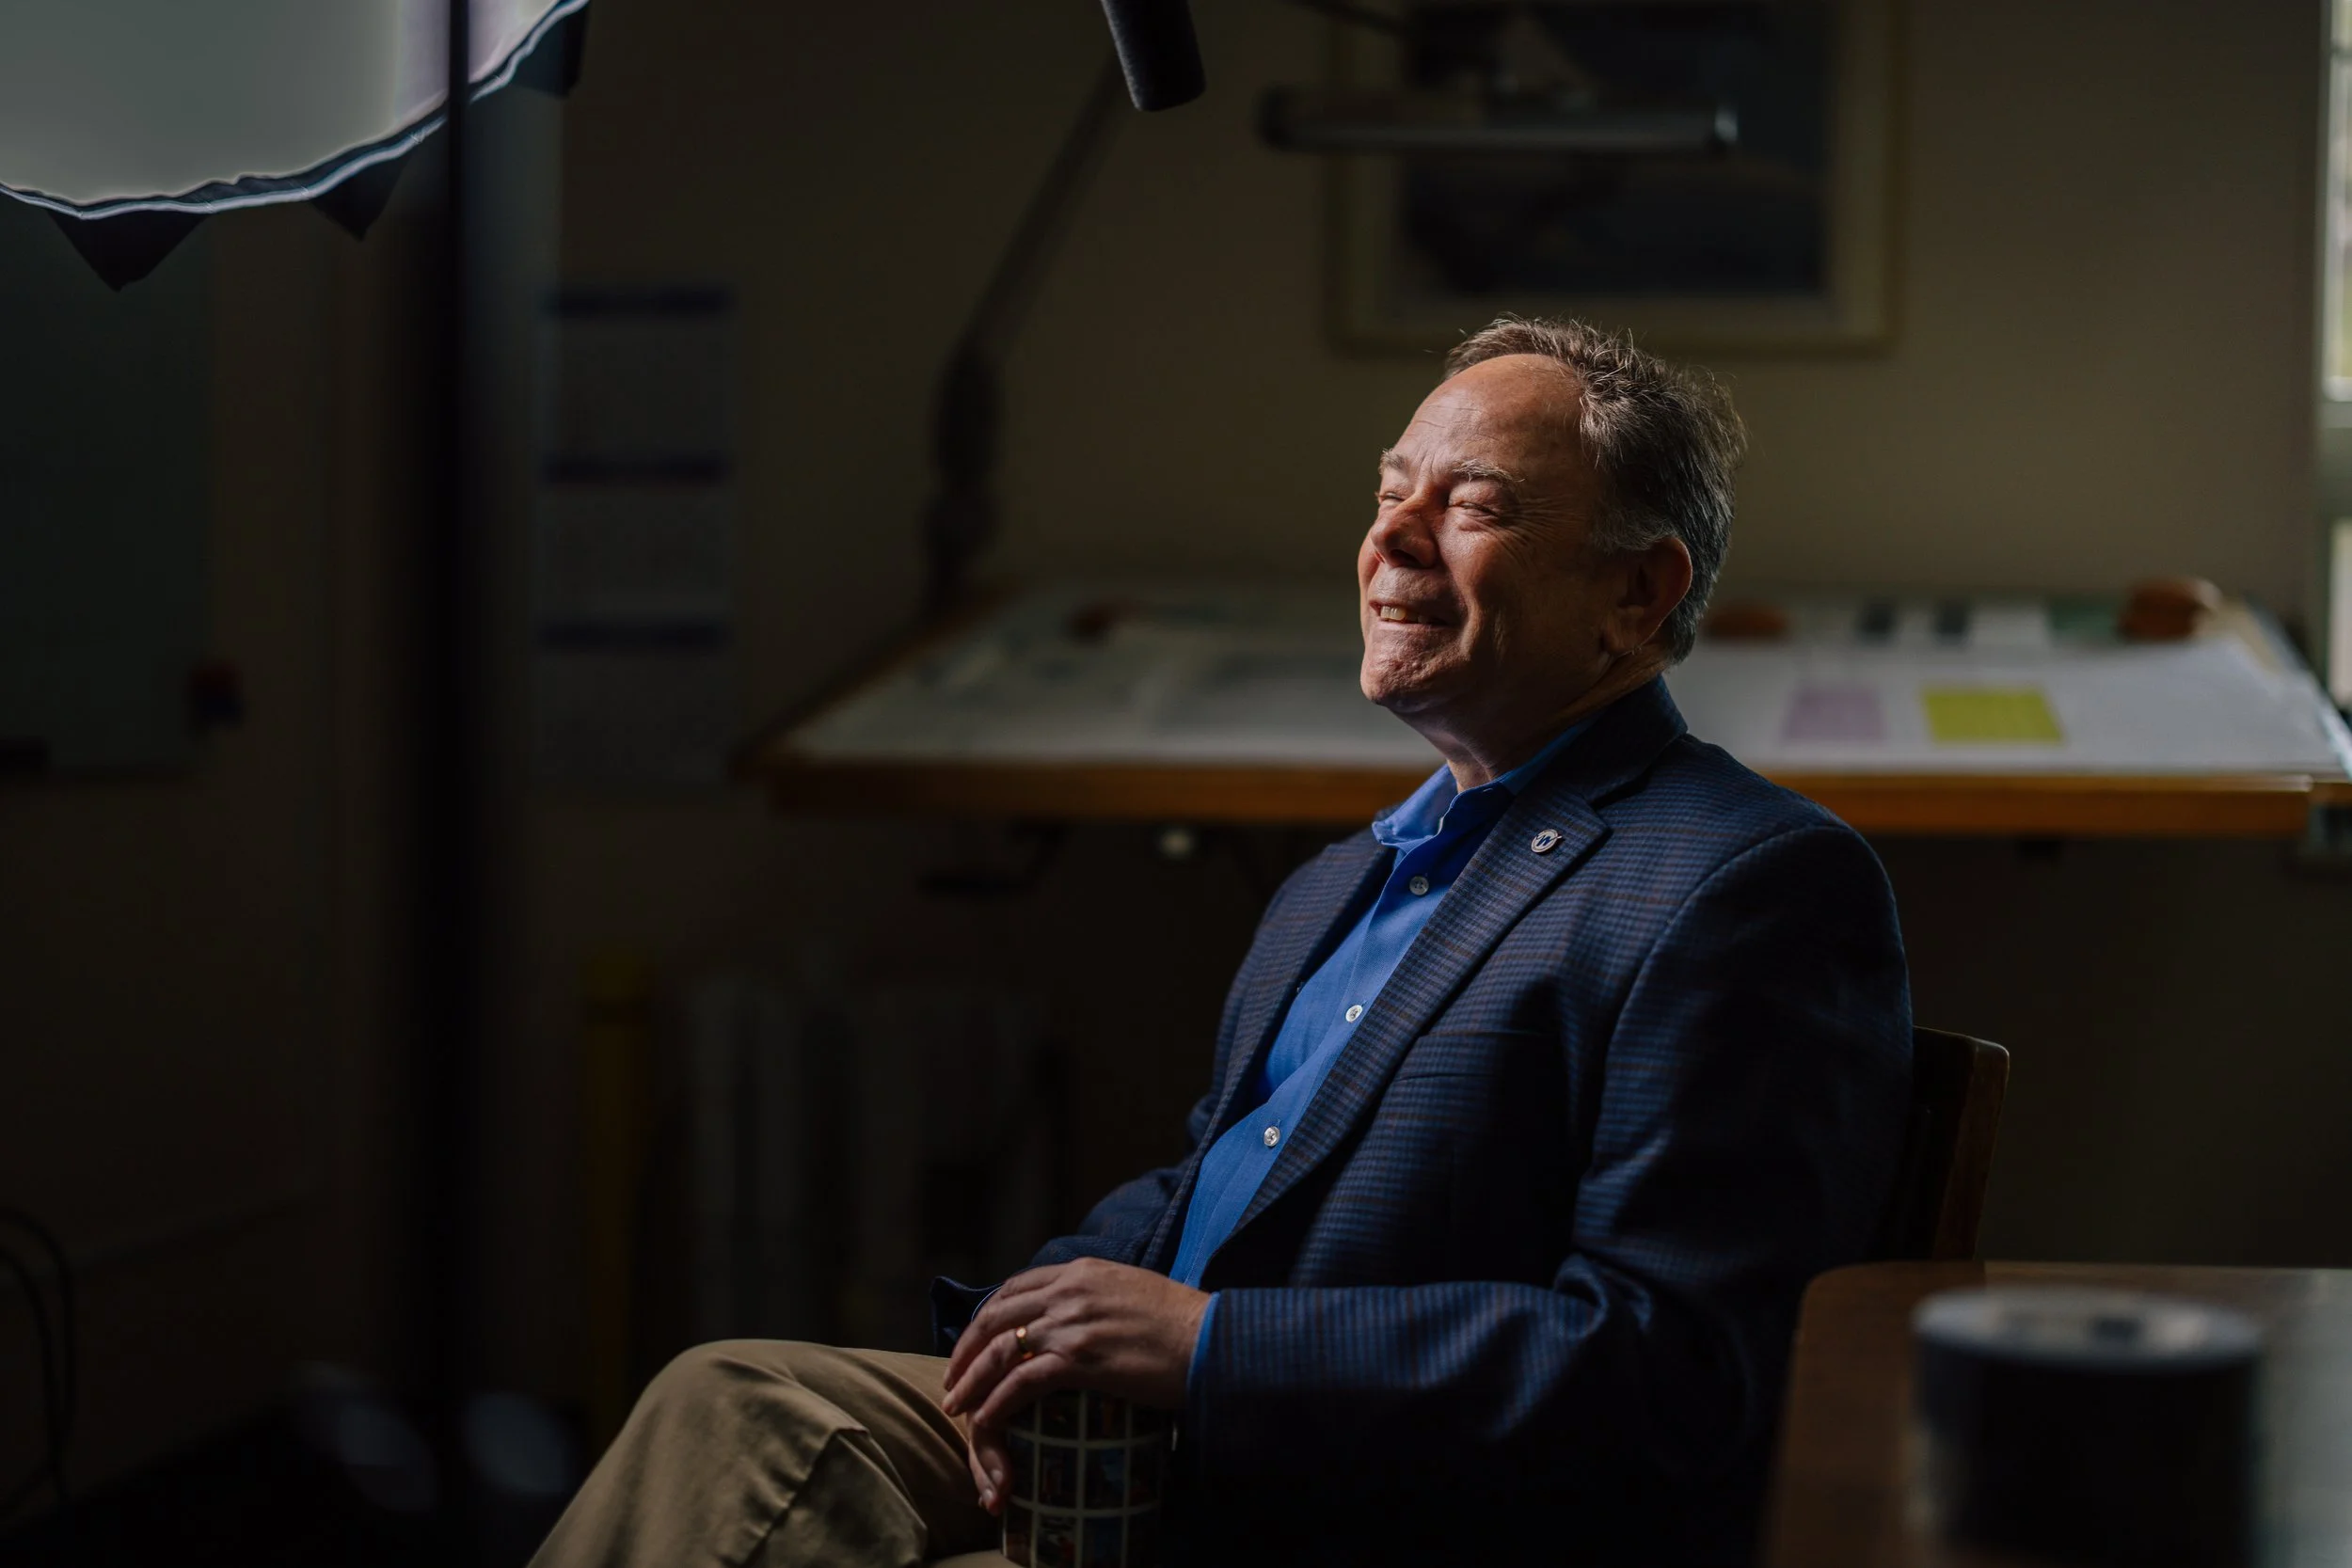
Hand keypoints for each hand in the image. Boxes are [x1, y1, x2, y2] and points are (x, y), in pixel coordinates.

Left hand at [938, 1258, 1208, 1513]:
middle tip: (953, 1379)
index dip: (987, 1317)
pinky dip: (995, 1404)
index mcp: (1081, 1271)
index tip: (974, 1342)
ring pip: (1000, 1350)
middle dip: (966, 1349)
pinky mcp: (1080, 1360)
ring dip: (970, 1381)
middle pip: (996, 1316)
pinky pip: (1020, 1383)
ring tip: (956, 1406)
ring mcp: (1072, 1324)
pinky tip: (984, 1422)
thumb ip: (1099, 1297)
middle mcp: (1069, 1290)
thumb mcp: (1134, 1292)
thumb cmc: (1184, 1324)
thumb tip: (1083, 1317)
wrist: (1213, 1340)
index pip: (1016, 1288)